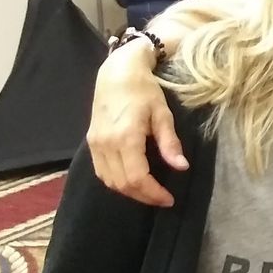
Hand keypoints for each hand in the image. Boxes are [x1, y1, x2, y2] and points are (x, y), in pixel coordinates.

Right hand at [88, 41, 183, 206]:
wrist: (117, 73)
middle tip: (162, 198)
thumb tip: (182, 167)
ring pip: (110, 181)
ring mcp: (95, 144)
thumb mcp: (163, 114)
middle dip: (144, 196)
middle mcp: (106, 144)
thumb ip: (170, 143)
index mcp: (125, 137)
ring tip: (149, 192)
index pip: (137, 178)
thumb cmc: (144, 90)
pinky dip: (116, 182)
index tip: (169, 199)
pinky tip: (132, 181)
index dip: (153, 193)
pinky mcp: (91, 142)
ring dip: (129, 192)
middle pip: (122, 184)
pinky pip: (101, 172)